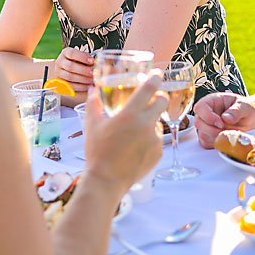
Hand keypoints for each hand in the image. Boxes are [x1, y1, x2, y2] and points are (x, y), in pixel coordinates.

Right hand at [53, 47, 93, 92]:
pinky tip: (88, 86)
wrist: (66, 68)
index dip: (82, 57)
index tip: (92, 61)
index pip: (72, 53)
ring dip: (83, 79)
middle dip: (84, 70)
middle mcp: (60, 62)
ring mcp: (58, 73)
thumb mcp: (80, 57)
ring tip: (92, 80)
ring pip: (70, 76)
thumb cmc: (77, 61)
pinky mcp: (60, 83)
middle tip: (93, 73)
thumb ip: (87, 59)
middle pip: (70, 66)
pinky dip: (80, 87)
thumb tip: (97, 63)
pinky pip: (70, 85)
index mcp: (65, 53)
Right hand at [82, 72, 163, 191]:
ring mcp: (154, 139)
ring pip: (158, 121)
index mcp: (130, 114)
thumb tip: (93, 89)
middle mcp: (145, 124)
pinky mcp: (158, 152)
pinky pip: (156, 139)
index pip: (149, 88)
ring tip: (133, 133)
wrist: (106, 180)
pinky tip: (135, 147)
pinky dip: (149, 139)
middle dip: (159, 97)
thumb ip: (93, 104)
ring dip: (150, 121)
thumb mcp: (92, 125)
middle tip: (151, 99)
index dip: (154, 78)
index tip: (155, 74)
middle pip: (162, 101)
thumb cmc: (97, 152)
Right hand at [193, 92, 254, 148]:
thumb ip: (236, 110)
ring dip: (216, 138)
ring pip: (202, 135)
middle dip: (212, 130)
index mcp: (212, 101)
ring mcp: (207, 125)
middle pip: (198, 123)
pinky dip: (216, 144)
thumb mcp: (245, 106)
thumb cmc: (246, 108)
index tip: (221, 123)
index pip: (200, 107)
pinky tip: (226, 140)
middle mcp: (206, 113)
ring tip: (230, 135)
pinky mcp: (209, 136)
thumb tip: (226, 118)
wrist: (251, 118)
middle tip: (226, 132)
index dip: (208, 117)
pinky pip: (206, 143)